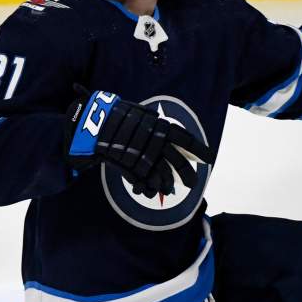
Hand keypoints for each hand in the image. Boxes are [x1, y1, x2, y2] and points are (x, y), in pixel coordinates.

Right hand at [67, 88, 214, 196]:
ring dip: (169, 182)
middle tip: (194, 182)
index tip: (209, 158)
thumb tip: (165, 125)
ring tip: (173, 189)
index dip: (199, 149)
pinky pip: (145, 178)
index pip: (184, 139)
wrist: (92, 122)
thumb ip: (152, 120)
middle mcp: (154, 140)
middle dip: (188, 173)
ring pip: (162, 172)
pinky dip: (152, 185)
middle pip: (177, 160)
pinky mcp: (130, 164)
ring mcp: (142, 154)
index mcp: (159, 126)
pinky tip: (156, 189)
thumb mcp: (138, 111)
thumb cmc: (115, 115)